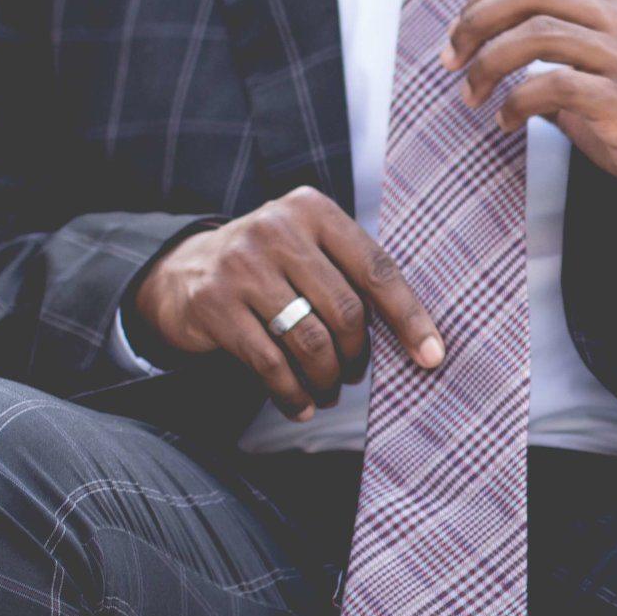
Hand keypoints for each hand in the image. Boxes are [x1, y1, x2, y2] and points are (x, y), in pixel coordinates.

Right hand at [130, 187, 443, 420]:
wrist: (183, 270)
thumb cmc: (274, 266)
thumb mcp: (312, 249)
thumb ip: (354, 275)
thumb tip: (420, 338)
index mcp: (314, 210)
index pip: (377, 269)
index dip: (409, 318)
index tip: (433, 356)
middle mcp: (276, 229)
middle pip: (344, 311)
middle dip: (357, 355)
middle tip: (355, 375)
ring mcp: (241, 265)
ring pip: (309, 341)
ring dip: (327, 378)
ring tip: (330, 391)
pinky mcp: (214, 303)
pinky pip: (269, 363)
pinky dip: (290, 393)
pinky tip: (299, 405)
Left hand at [442, 0, 616, 239]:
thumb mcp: (600, 73)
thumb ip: (556, 53)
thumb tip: (485, 49)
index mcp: (616, 5)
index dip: (484, 0)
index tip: (458, 36)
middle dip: (476, 23)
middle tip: (450, 60)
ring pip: (535, 34)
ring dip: (488, 66)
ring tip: (472, 96)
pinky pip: (552, 85)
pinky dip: (517, 102)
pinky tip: (506, 122)